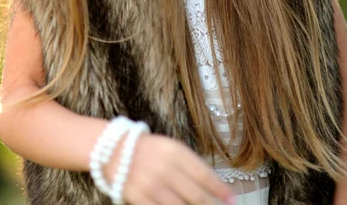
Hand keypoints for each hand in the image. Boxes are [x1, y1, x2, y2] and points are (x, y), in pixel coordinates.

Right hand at [104, 133, 235, 204]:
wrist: (114, 149)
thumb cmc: (149, 149)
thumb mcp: (171, 147)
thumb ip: (190, 165)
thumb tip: (213, 186)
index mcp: (175, 152)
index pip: (204, 174)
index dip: (220, 189)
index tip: (232, 200)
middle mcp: (165, 168)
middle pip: (195, 195)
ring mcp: (151, 185)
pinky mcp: (138, 198)